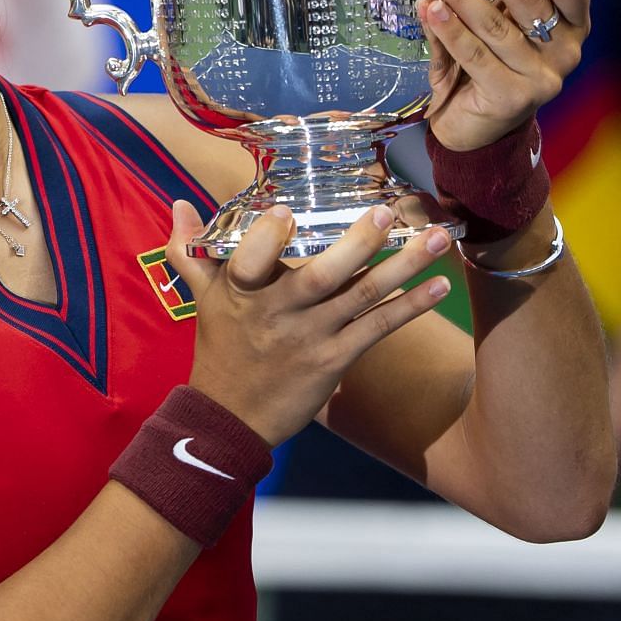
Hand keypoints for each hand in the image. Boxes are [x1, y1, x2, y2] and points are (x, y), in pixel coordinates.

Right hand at [167, 201, 454, 444]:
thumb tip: (179, 202)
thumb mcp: (203, 298)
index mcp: (241, 292)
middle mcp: (277, 313)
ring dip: (403, 267)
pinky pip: (377, 329)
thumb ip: (192, 249)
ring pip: (360, 297)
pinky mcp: (335, 360)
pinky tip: (440, 286)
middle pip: (320, 276)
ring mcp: (310, 337)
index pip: (250, 260)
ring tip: (438, 239)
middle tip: (387, 212)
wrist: (230, 418)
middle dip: (356, 244)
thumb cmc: (219, 349)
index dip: (267, 237)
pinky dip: (410, 307)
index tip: (286, 208)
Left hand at [419, 0, 590, 152]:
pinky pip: (474, 55)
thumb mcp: (503, 14)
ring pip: (495, 25)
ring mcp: (541, 77)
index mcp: (572, 23)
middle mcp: (565, 51)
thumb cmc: (491, 61)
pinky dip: (448, 29)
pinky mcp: (511, 98)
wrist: (475, 126)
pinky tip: (429, 8)